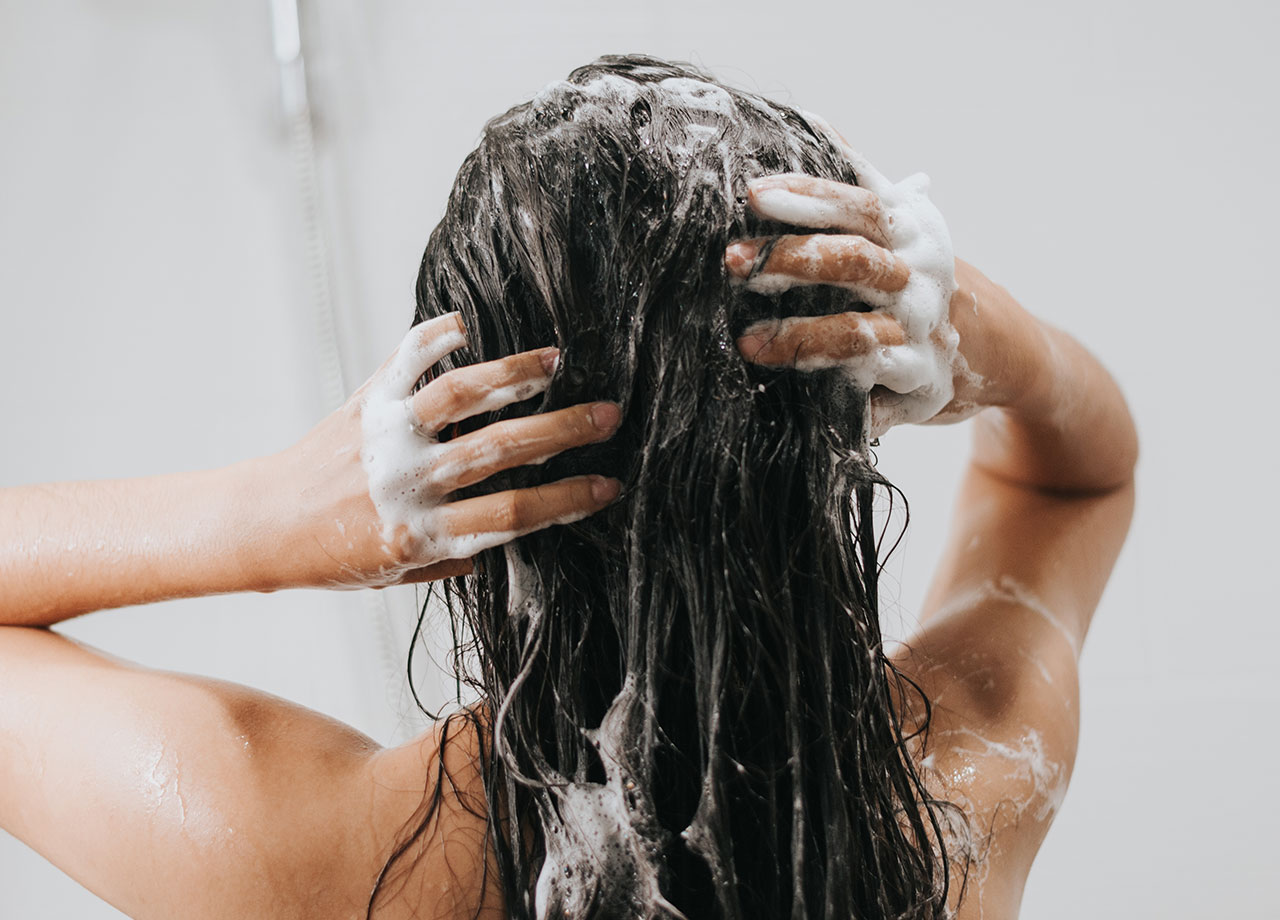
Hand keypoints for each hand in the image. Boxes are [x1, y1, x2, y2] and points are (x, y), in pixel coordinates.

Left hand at [274, 313, 620, 587]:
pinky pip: (406, 359)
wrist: (265, 525)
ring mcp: (384, 436)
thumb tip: (521, 521)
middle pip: (498, 449)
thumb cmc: (338, 556)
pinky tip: (471, 323)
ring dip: (514, 374)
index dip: (568, 498)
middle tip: (608, 417)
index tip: (609, 485)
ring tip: (558, 361)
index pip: (511, 515)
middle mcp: (404, 481)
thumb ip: (458, 552)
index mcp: (419, 533)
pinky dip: (438, 335)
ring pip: (458, 395)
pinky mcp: (364, 402)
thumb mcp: (402, 574)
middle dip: (562, 430)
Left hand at [728, 128, 1030, 437]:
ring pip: (859, 333)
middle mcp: (921, 279)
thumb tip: (815, 123)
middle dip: (790, 260)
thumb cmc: (914, 273)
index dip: (809, 197)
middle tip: (732, 261)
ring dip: (800, 337)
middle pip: (854, 262)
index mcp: (913, 232)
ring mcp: (924, 334)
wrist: (988, 344)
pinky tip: (802, 398)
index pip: (860, 205)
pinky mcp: (922, 386)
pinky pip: (875, 395)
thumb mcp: (899, 222)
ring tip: (749, 342)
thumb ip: (858, 179)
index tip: (754, 194)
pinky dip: (842, 398)